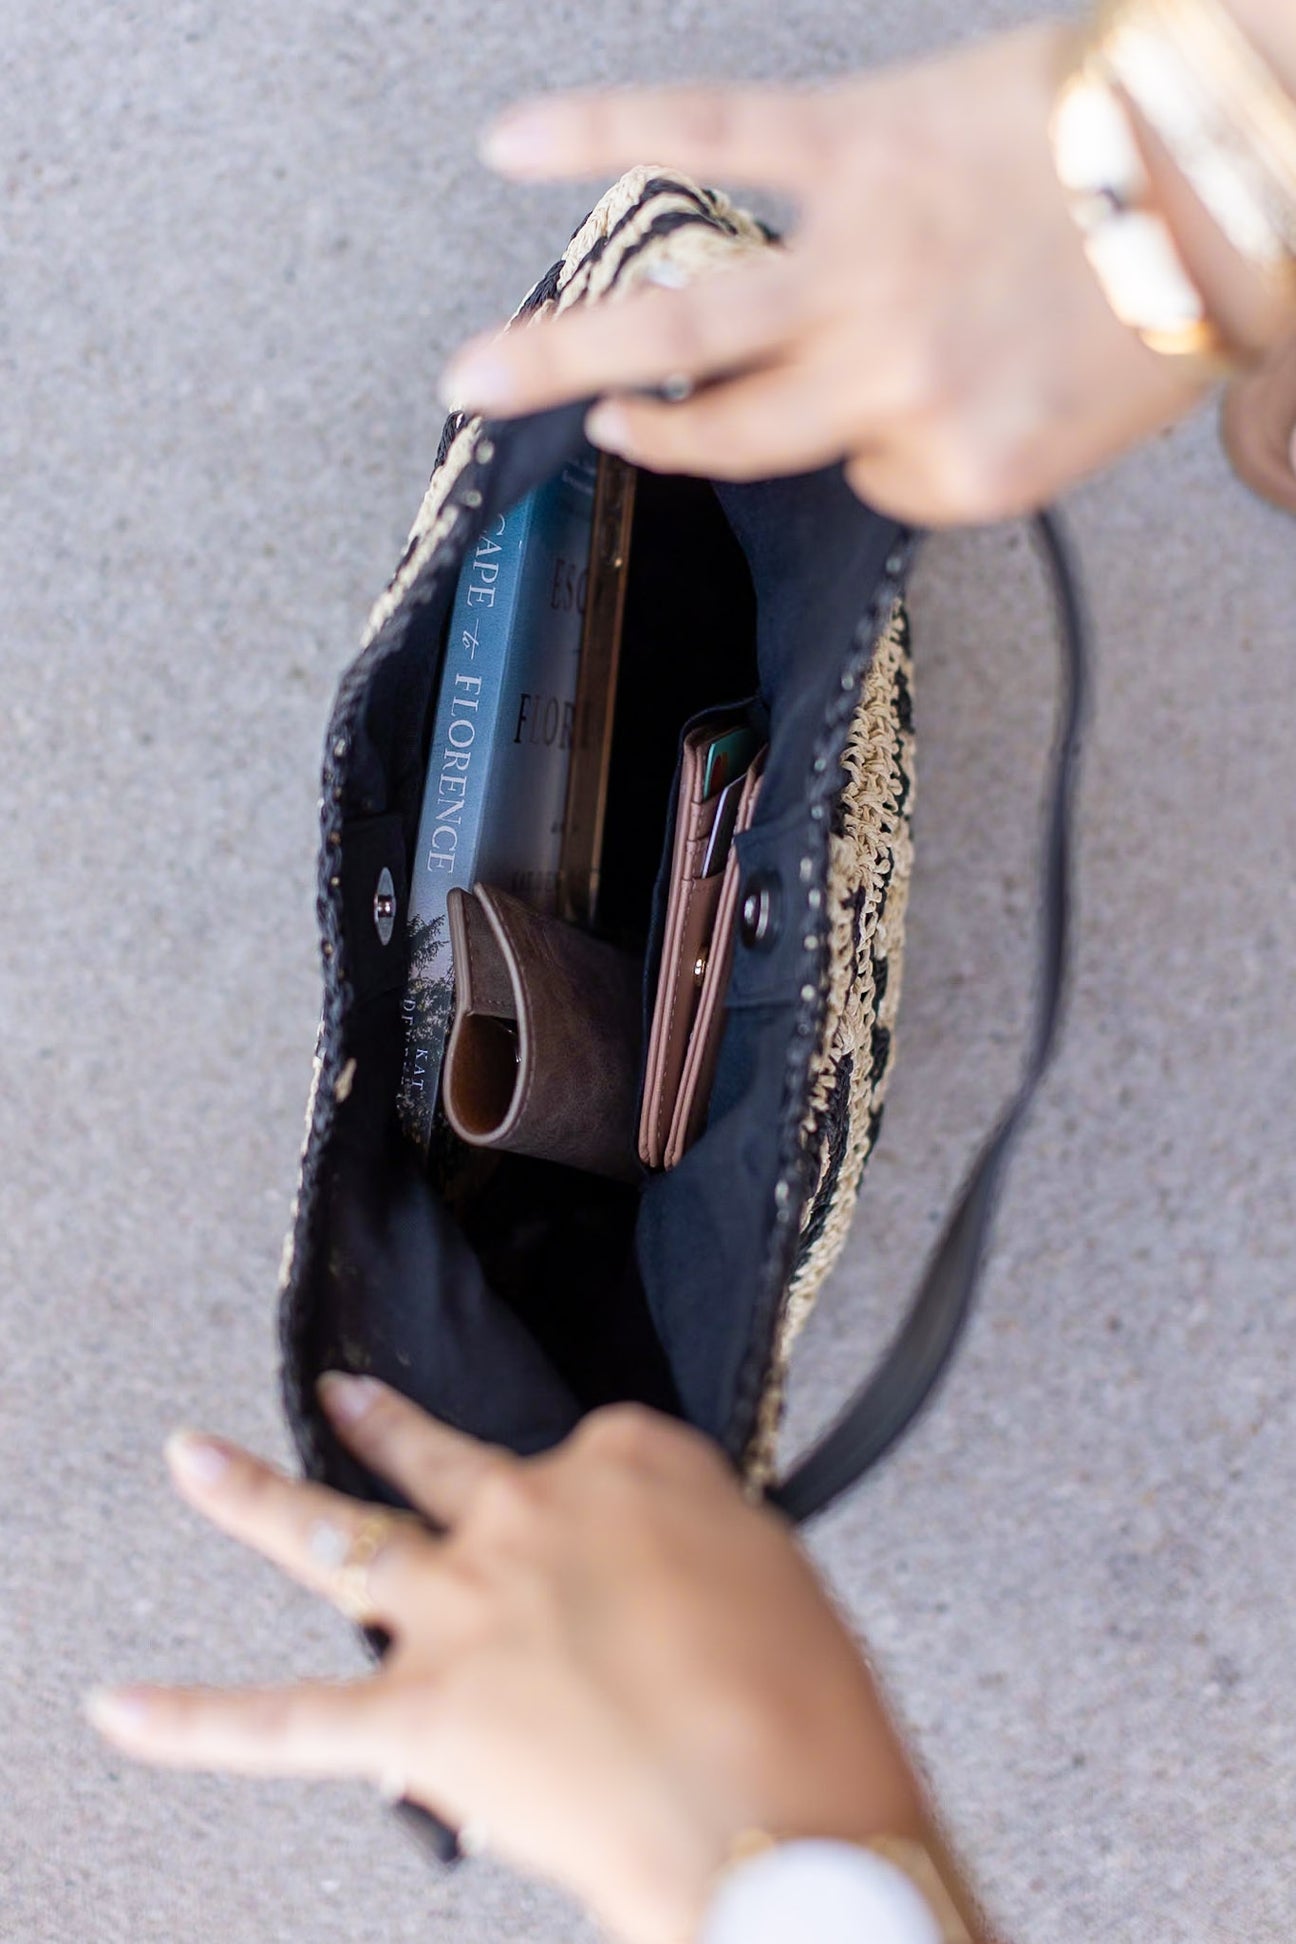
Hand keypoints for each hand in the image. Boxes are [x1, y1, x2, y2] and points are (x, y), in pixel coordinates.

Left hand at [88, 1382, 923, 1943]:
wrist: (778, 1816)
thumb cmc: (806, 1708)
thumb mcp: (777, 1575)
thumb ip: (694, 1552)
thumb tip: (660, 1584)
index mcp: (631, 1465)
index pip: (585, 1453)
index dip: (588, 1506)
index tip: (600, 1532)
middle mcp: (530, 1515)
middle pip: (440, 1457)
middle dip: (384, 1426)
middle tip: (343, 1395)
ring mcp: (465, 1608)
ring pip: (335, 1538)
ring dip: (253, 1498)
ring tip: (198, 1462)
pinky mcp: (419, 1715)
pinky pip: (280, 1724)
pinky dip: (194, 1721)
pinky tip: (128, 1708)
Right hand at [439, 24, 1212, 525]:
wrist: (1246, 147)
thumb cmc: (1174, 285)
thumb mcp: (1079, 429)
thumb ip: (962, 448)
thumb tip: (870, 424)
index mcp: (960, 468)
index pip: (860, 473)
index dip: (867, 433)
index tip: (884, 392)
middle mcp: (895, 383)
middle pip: (724, 431)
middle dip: (617, 438)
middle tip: (504, 433)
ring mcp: (866, 261)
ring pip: (686, 324)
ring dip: (557, 351)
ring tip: (467, 371)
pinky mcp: (857, 141)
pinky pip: (708, 139)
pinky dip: (602, 131)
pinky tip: (515, 144)